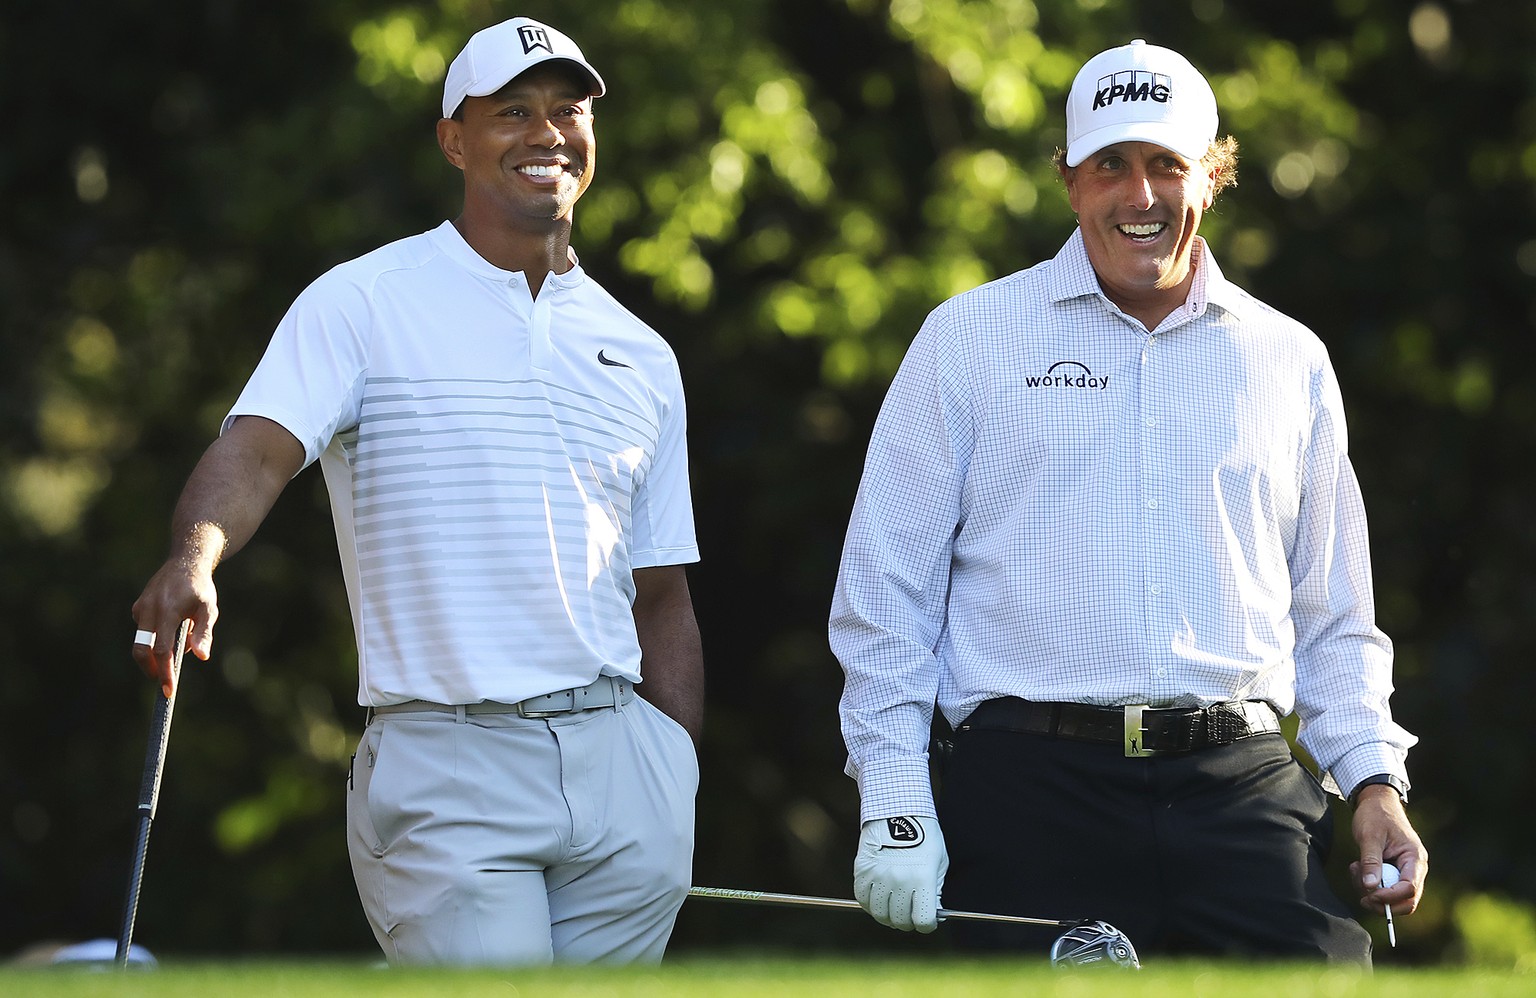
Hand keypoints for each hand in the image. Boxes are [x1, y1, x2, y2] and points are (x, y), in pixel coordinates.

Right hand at [131, 554, 219, 697]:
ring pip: (142, 642)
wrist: (185, 563)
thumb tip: (201, 657)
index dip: (164, 672)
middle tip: (166, 683)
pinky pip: (144, 631)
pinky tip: (174, 629)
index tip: (168, 691)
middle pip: (142, 650)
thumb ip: (204, 633)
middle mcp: (149, 609)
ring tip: (179, 643)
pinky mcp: (137, 608)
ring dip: (157, 653)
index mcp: (167, 611)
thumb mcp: (208, 609)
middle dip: (152, 670)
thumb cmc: (200, 588)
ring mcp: (140, 608)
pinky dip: (156, 639)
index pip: (162, 649)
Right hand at [853, 815, 947, 932]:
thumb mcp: (938, 863)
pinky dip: (870, 904)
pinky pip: (863, 899)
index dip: (927, 925)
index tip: (926, 922)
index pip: (923, 920)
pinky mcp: (862, 870)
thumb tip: (932, 915)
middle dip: (907, 923)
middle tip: (908, 917)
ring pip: (880, 914)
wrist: (899, 810)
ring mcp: (879, 875)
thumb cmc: (924, 836)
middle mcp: (900, 880)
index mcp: (922, 878)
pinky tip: (879, 899)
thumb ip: (935, 891)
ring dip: (887, 916)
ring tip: (893, 909)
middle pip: (900, 920)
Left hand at [1350, 785, 1427, 919]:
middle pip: (1407, 901)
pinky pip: (1384, 889)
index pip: (1410, 889)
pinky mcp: (1393, 872)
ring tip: (1355, 869)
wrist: (1376, 803)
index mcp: (1415, 858)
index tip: (1370, 895)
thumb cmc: (1375, 815)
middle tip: (1362, 896)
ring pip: (1393, 898)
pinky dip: (1368, 884)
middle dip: (1383, 903)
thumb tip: (1371, 887)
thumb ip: (1371, 861)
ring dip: (1371, 891)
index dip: (1390, 897)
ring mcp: (1405, 871)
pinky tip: (1356, 868)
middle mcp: (1415, 868)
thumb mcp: (1370, 836)